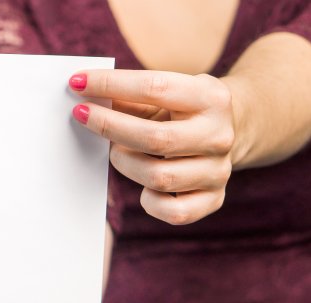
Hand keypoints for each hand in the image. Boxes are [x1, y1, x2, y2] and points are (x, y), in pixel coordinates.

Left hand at [69, 69, 234, 225]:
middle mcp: (219, 135)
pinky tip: (144, 187)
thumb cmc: (182, 111)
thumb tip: (83, 93)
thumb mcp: (166, 94)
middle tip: (83, 116)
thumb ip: (130, 96)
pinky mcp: (214, 199)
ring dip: (126, 164)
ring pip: (159, 178)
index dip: (111, 84)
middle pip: (155, 139)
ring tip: (118, 151)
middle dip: (110, 126)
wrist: (234, 130)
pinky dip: (150, 202)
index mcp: (211, 98)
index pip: (155, 88)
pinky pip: (174, 212)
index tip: (77, 83)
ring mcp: (218, 170)